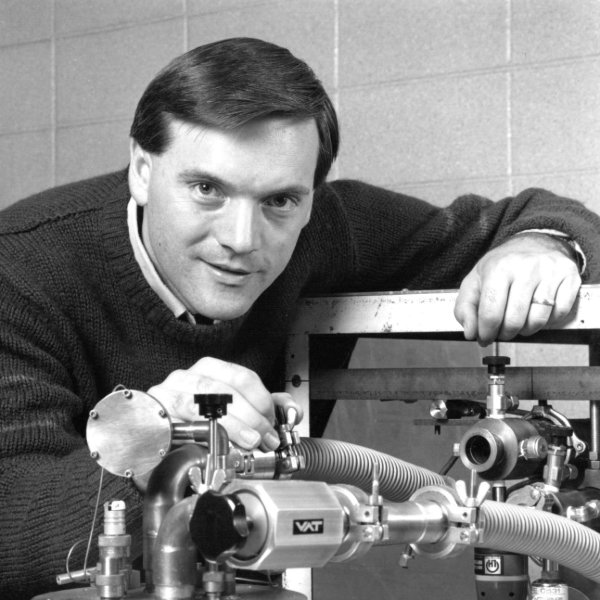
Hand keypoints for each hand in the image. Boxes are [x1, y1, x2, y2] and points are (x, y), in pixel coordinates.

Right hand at [146, 357, 302, 450]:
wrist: (156, 439)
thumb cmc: (195, 423)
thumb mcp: (234, 411)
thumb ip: (264, 407)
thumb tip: (292, 410)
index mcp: (210, 369)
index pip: (243, 377)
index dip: (263, 401)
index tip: (272, 423)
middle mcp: (188, 376)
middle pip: (226, 389)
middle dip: (252, 416)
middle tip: (265, 438)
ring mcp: (169, 393)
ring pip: (204, 403)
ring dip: (233, 425)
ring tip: (249, 441)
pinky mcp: (156, 413)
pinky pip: (180, 420)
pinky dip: (202, 432)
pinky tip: (215, 443)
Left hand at [454, 233, 580, 345]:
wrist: (534, 242)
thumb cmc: (502, 265)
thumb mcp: (475, 280)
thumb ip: (465, 308)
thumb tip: (470, 332)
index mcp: (498, 269)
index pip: (491, 313)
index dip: (486, 332)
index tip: (484, 338)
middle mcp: (525, 268)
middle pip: (514, 320)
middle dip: (505, 333)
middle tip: (502, 332)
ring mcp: (550, 272)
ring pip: (537, 320)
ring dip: (526, 330)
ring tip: (519, 322)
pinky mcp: (569, 276)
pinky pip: (559, 313)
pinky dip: (548, 321)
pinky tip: (536, 313)